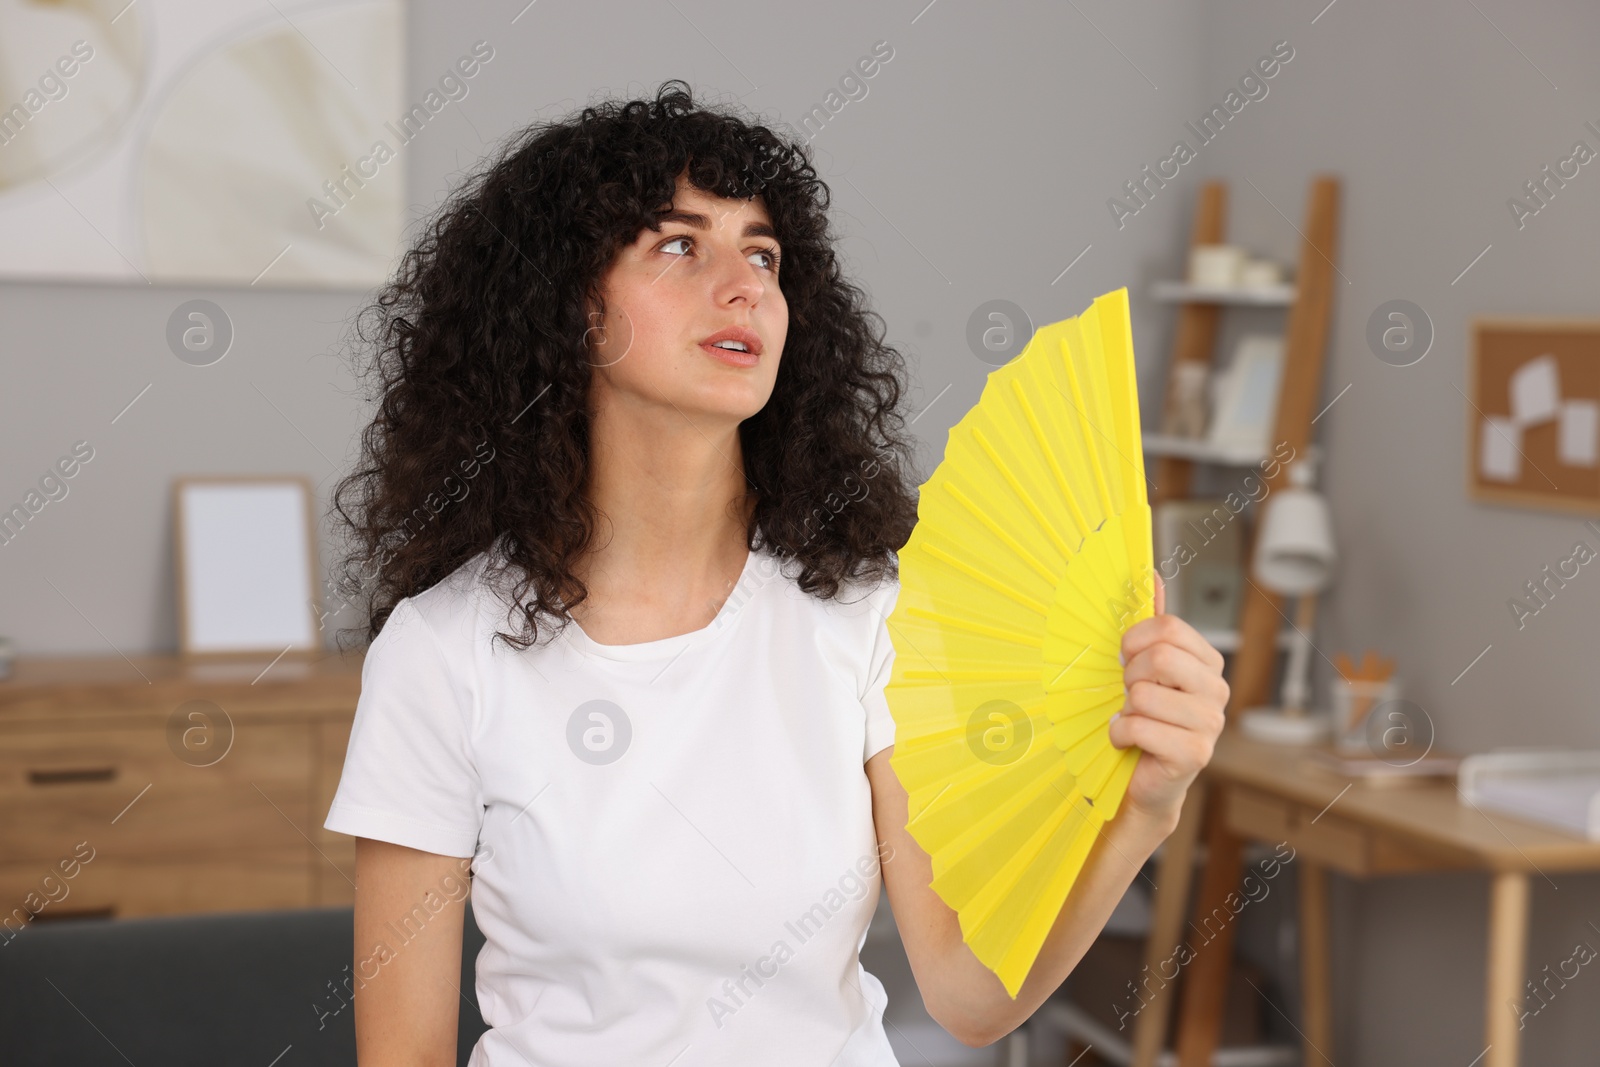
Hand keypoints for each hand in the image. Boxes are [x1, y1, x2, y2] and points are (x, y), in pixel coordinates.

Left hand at [1109, 571, 1228, 832]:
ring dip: (1125, 710)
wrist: (1142, 778)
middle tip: (1129, 695)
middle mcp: (1217, 690)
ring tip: (1133, 721)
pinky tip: (1129, 742)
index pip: (1169, 628)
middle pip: (1159, 657)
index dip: (1135, 641)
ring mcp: (1210, 723)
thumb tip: (1152, 573)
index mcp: (1207, 663)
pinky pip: (1139, 727)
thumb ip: (1151, 623)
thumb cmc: (1143, 717)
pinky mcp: (1195, 753)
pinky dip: (1120, 734)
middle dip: (1129, 676)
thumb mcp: (1143, 666)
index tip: (1126, 659)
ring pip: (1144, 694)